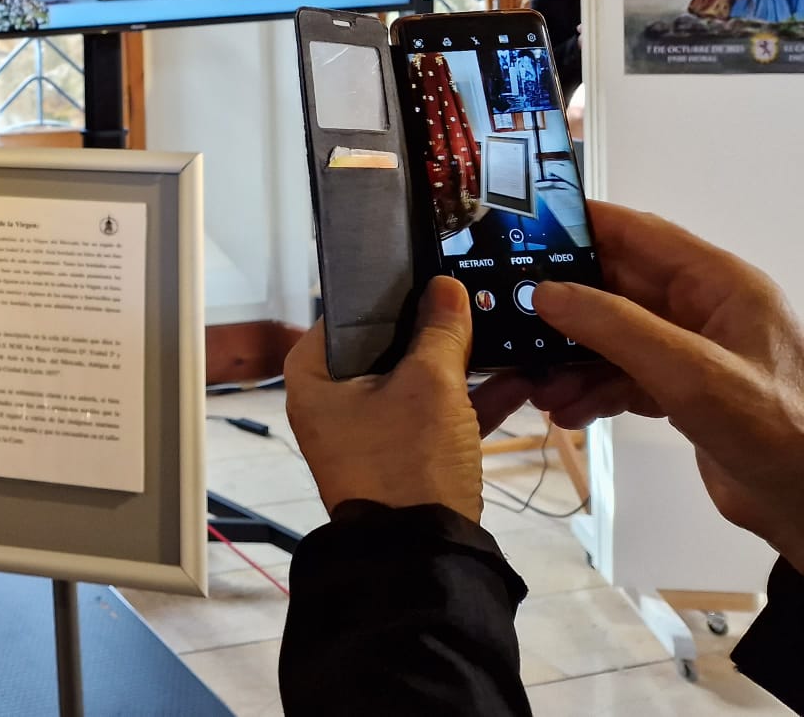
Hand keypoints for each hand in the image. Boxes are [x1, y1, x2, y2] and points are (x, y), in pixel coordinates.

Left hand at [285, 277, 534, 522]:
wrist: (425, 556)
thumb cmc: (409, 462)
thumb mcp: (430, 385)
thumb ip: (440, 332)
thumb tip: (445, 288)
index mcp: (313, 379)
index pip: (343, 317)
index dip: (384, 294)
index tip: (423, 272)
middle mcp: (332, 404)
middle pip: (384, 348)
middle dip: (432, 328)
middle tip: (469, 296)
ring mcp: (368, 433)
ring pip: (415, 382)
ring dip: (459, 363)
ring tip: (500, 330)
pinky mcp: (403, 457)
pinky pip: (434, 414)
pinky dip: (468, 399)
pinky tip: (517, 377)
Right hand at [531, 202, 803, 569]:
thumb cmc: (776, 432)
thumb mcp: (689, 373)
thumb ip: (615, 327)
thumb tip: (546, 293)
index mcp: (719, 284)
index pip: (637, 234)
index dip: (579, 226)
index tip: (521, 228)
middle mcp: (704, 309)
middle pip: (615, 288)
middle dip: (563, 308)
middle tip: (511, 320)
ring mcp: (692, 352)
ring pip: (611, 336)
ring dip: (571, 359)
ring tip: (538, 387)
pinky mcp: (684, 392)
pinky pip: (622, 375)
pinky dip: (591, 390)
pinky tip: (568, 412)